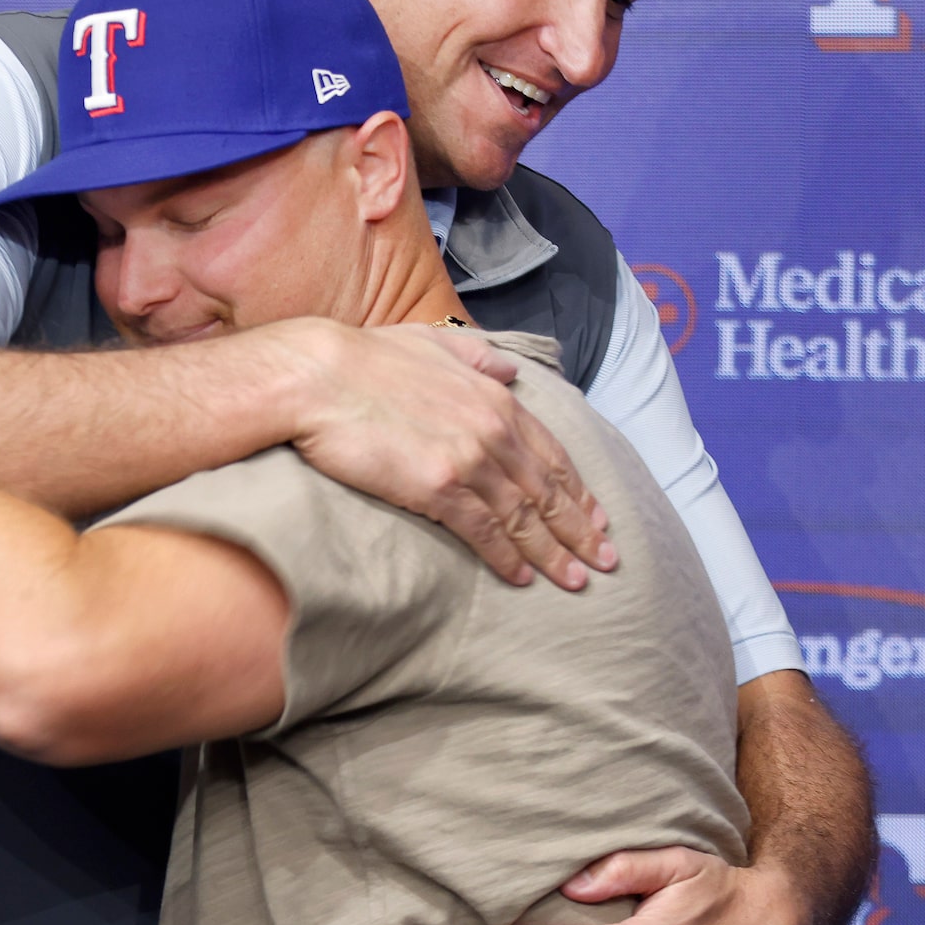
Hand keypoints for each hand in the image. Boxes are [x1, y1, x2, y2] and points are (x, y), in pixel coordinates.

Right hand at [275, 319, 613, 589]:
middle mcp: (492, 430)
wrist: (318, 377)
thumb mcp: (433, 343)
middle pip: (548, 491)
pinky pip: (483, 532)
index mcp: (495, 398)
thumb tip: (509, 370)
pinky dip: (507, 558)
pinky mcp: (437, 488)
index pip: (551, 454)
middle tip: (607, 562)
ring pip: (524, 517)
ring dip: (553, 554)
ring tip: (575, 581)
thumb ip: (477, 358)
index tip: (597, 517)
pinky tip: (521, 578)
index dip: (578, 490)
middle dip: (581, 530)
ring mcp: (468, 460)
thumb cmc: (365, 358)